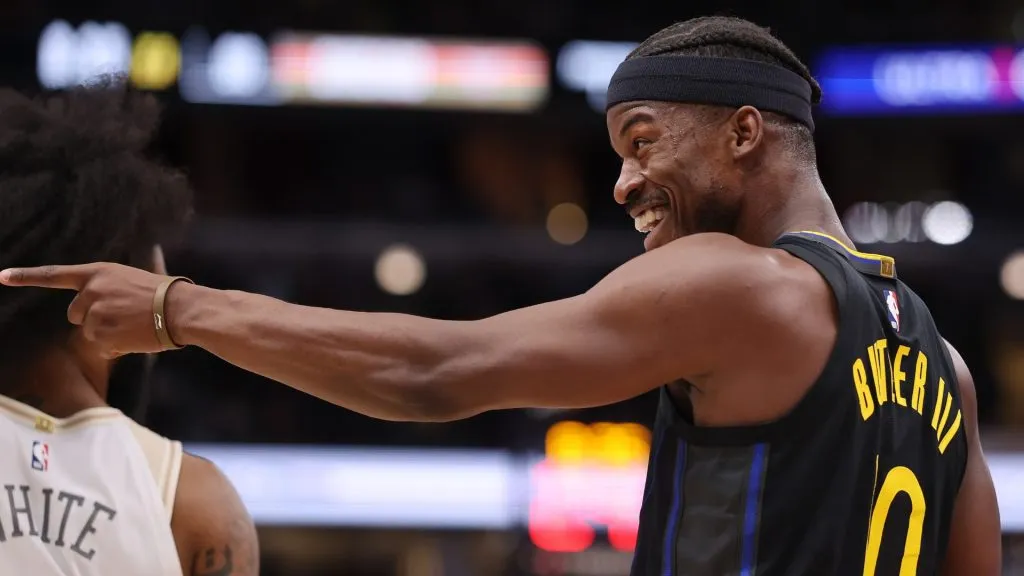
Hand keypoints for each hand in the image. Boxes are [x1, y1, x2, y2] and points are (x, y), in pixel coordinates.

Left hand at [0, 263, 179, 357]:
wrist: (181, 309)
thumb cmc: (168, 292)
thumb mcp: (140, 275)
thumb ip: (121, 280)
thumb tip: (147, 254)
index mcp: (98, 272)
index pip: (55, 274)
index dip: (26, 276)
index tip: (2, 277)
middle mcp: (90, 290)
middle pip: (75, 313)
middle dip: (93, 319)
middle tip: (123, 318)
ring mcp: (94, 313)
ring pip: (89, 332)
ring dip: (108, 334)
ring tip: (135, 326)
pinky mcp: (100, 334)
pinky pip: (101, 347)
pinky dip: (117, 346)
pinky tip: (135, 337)